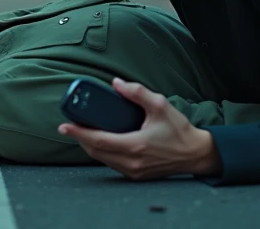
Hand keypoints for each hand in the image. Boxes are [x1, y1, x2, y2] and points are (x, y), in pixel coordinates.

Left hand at [58, 78, 222, 180]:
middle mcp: (132, 161)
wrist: (195, 154)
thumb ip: (137, 93)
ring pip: (102, 159)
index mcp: (135, 145)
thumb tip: (116, 84)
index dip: (78, 132)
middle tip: (71, 125)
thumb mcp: (160, 105)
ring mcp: (133, 171)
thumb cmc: (179, 131)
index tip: (64, 125)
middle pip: (95, 151)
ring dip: (90, 146)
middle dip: (80, 138)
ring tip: (83, 130)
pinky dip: (102, 153)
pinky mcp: (136, 175)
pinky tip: (100, 141)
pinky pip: (112, 163)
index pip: (98, 140)